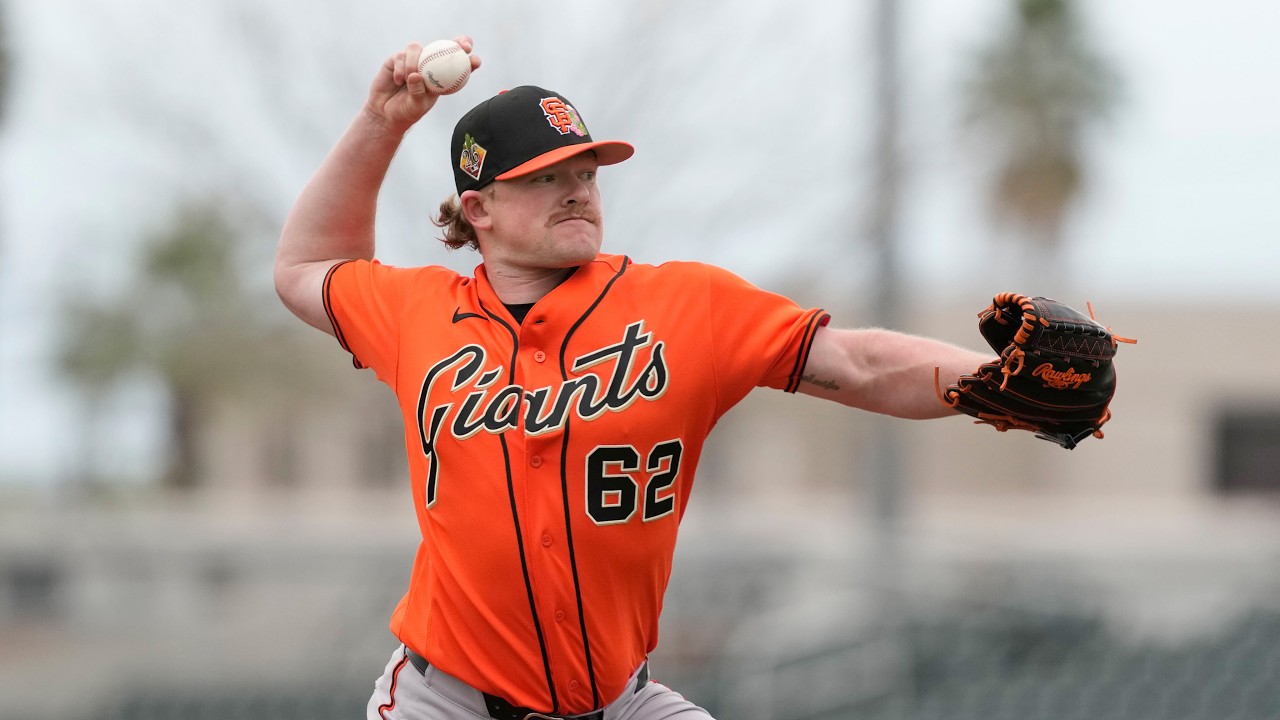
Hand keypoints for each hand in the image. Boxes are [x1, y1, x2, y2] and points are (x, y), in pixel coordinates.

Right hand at [363, 37, 481, 134]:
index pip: (456, 64)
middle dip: (458, 42)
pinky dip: (400, 68)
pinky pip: (400, 56)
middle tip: (461, 46)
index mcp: (440, 77)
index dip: (469, 58)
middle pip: (445, 46)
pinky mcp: (396, 59)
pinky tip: (398, 80)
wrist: (385, 113)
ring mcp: (412, 60)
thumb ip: (418, 92)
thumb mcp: (416, 106)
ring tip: (408, 78)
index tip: (475, 60)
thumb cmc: (406, 112)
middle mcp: (428, 65)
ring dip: (413, 61)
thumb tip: (417, 75)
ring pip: (416, 48)